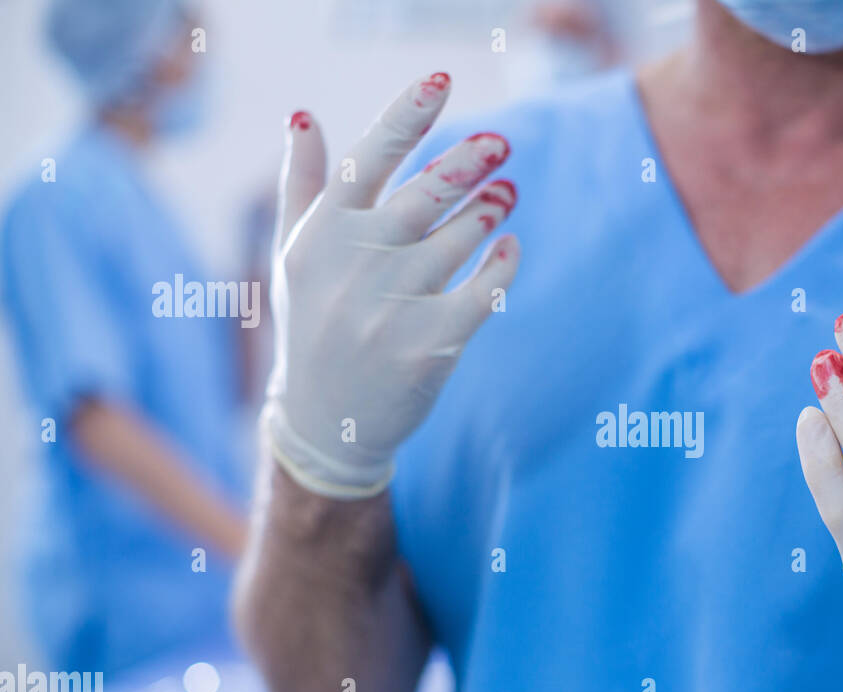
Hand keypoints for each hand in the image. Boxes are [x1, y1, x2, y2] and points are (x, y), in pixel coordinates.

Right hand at [264, 73, 519, 498]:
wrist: (325, 422)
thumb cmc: (311, 326)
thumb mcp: (295, 256)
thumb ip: (304, 186)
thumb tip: (304, 115)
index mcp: (321, 234)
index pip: (368, 159)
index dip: (407, 116)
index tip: (443, 81)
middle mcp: (355, 264)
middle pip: (425, 193)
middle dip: (469, 162)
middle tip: (500, 144)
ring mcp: (393, 306)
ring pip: (460, 238)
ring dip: (490, 210)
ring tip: (505, 195)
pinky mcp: (431, 345)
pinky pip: (485, 290)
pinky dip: (503, 263)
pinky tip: (509, 246)